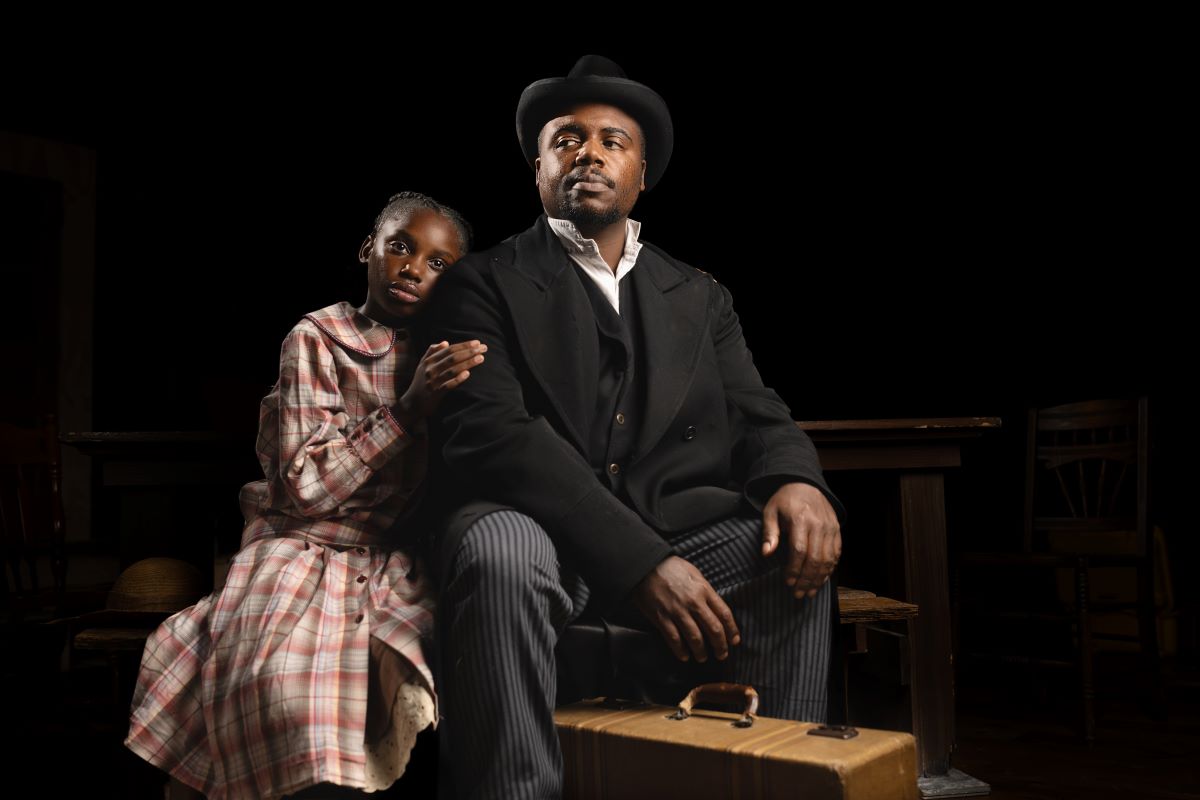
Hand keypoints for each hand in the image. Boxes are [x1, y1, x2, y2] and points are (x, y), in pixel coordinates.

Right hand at [396, 340, 485, 423]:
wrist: (412, 403)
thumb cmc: (420, 382)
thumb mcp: (422, 365)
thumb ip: (431, 352)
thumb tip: (445, 342)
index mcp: (428, 360)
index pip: (449, 350)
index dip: (464, 345)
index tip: (477, 343)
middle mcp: (430, 369)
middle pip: (452, 357)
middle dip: (469, 351)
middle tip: (484, 348)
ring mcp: (433, 381)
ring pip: (452, 369)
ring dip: (468, 363)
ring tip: (481, 358)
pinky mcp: (436, 393)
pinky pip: (448, 385)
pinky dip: (458, 379)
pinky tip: (467, 374)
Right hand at [632, 556, 739, 662]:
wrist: (646, 566)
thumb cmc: (672, 568)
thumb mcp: (695, 574)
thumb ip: (706, 592)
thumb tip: (716, 610)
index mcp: (704, 590)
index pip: (724, 614)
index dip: (732, 630)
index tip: (734, 641)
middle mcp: (694, 602)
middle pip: (714, 629)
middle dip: (720, 646)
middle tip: (722, 655)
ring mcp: (677, 611)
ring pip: (696, 638)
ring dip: (701, 652)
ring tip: (702, 657)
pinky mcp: (662, 618)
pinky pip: (675, 639)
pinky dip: (680, 651)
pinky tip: (684, 656)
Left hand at [761, 482, 840, 599]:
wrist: (805, 484)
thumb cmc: (785, 500)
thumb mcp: (770, 511)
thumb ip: (769, 533)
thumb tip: (766, 554)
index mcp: (800, 519)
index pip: (799, 550)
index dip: (794, 569)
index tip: (788, 582)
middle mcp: (819, 525)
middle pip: (815, 558)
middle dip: (807, 579)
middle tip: (798, 594)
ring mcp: (830, 528)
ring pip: (828, 559)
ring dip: (819, 579)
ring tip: (810, 592)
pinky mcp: (837, 530)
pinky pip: (836, 554)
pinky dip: (829, 569)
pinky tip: (821, 580)